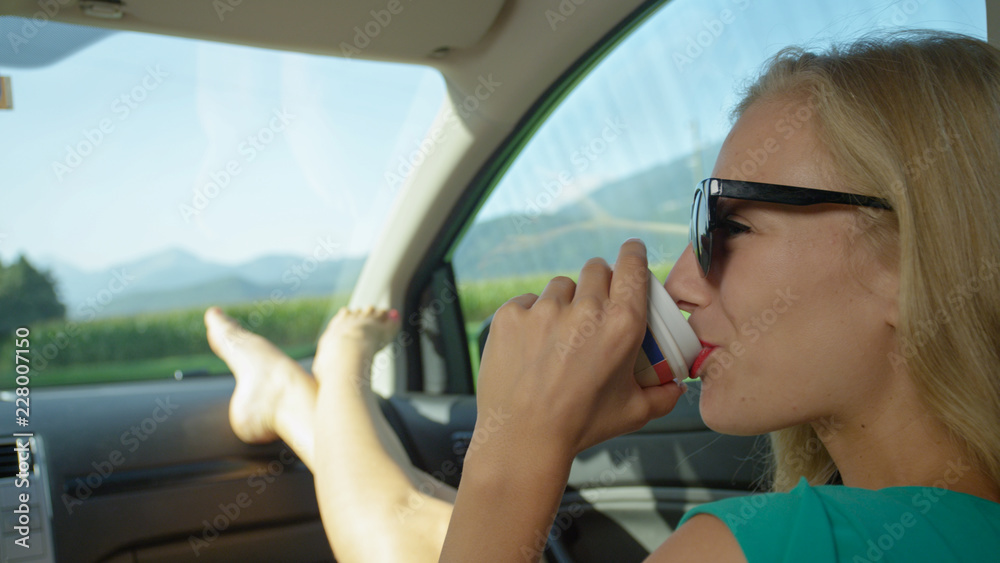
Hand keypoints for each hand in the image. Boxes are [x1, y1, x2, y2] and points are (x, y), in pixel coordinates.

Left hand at [472, 239, 685, 466]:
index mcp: (622, 325)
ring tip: (558, 338)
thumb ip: (663, 396)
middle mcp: (585, 310)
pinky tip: (531, 345)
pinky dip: (531, 317)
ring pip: (560, 287)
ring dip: (564, 303)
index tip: (631, 251)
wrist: (522, 439)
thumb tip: (677, 385)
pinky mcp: (511, 315)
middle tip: (593, 309)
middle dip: (598, 283)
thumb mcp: (633, 413)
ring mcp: (544, 309)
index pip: (633, 267)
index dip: (633, 254)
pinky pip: (527, 301)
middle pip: (596, 269)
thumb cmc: (579, 426)